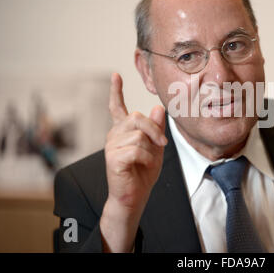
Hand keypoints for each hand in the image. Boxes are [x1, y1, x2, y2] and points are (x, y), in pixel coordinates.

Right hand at [100, 72, 166, 251]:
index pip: (117, 107)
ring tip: (147, 161)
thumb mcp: (155, 148)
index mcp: (122, 131)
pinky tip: (141, 166)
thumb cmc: (143, 173)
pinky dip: (146, 158)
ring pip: (139, 134)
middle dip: (154, 130)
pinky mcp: (113, 158)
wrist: (134, 197)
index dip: (116, 91)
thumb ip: (156, 129)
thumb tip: (157, 108)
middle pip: (136, 117)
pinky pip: (137, 149)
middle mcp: (114, 135)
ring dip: (151, 149)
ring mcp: (111, 146)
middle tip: (162, 144)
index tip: (116, 75)